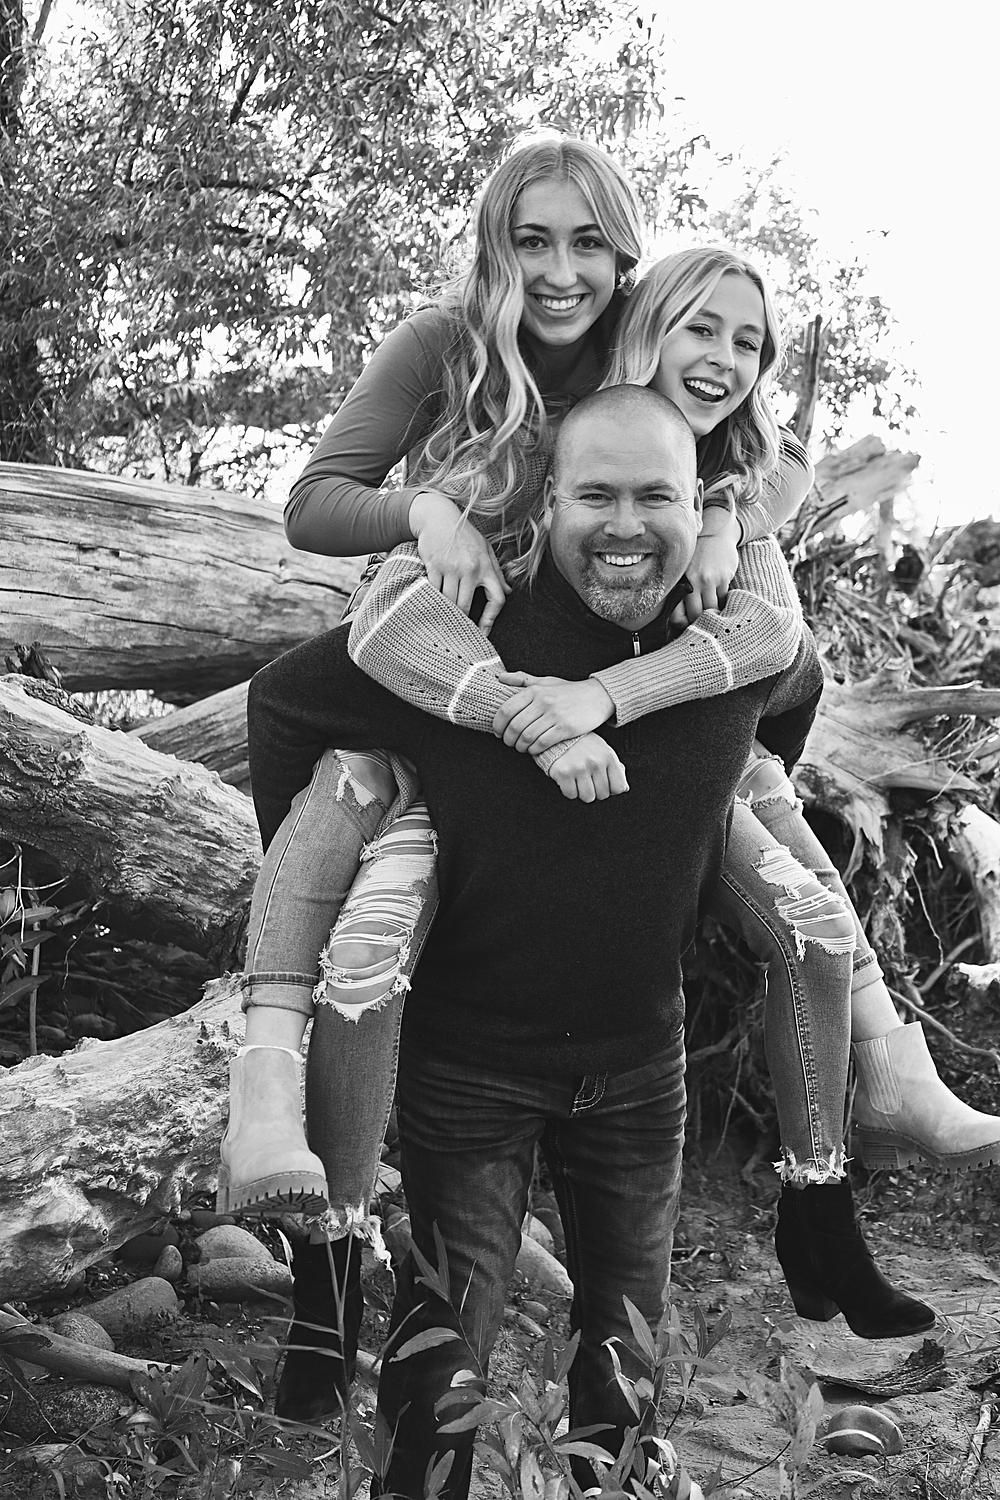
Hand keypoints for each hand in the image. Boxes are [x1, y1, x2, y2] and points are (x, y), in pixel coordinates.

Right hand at [409, 491, 509, 633]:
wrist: (438, 516)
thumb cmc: (464, 534)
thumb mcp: (485, 549)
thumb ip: (497, 571)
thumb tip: (508, 591)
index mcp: (486, 567)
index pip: (497, 599)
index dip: (490, 620)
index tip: (483, 632)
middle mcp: (470, 569)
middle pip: (466, 607)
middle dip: (462, 621)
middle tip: (457, 629)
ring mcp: (451, 567)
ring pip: (449, 601)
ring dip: (446, 611)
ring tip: (443, 618)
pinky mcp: (434, 565)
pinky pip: (433, 591)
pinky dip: (433, 599)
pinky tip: (431, 603)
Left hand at [492, 673, 614, 751]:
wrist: (597, 696)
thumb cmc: (569, 691)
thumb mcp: (546, 681)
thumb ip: (522, 679)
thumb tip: (500, 677)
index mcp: (534, 690)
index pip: (506, 710)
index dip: (498, 725)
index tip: (498, 732)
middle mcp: (542, 701)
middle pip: (515, 726)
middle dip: (508, 739)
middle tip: (510, 743)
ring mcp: (554, 715)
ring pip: (527, 737)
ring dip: (520, 746)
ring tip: (522, 747)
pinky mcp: (565, 728)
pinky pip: (542, 743)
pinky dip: (534, 749)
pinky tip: (534, 749)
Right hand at [545, 734, 628, 801]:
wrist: (556, 735)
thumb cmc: (583, 745)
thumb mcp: (603, 750)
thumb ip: (616, 768)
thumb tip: (624, 789)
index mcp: (608, 756)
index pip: (619, 788)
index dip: (611, 789)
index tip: (603, 783)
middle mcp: (596, 762)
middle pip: (602, 795)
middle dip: (595, 790)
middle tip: (587, 780)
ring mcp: (579, 768)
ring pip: (588, 797)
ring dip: (582, 792)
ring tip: (577, 779)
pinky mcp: (563, 773)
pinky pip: (571, 794)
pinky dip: (569, 790)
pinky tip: (567, 779)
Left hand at [670, 529, 739, 625]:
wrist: (715, 531)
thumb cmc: (695, 553)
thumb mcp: (683, 568)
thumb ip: (680, 588)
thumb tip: (677, 617)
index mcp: (679, 580)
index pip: (677, 614)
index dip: (682, 624)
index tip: (687, 624)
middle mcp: (693, 580)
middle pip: (696, 614)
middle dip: (699, 621)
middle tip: (701, 621)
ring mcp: (710, 579)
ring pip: (712, 608)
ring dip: (712, 613)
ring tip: (711, 612)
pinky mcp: (725, 576)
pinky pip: (723, 598)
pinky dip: (722, 601)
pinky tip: (720, 599)